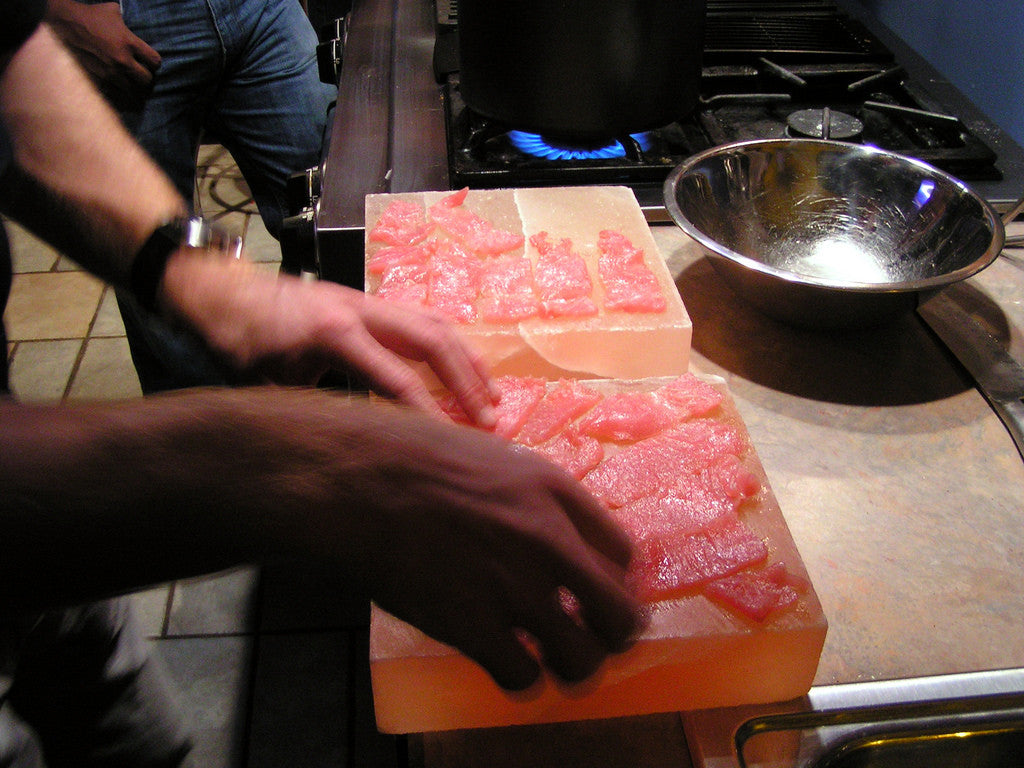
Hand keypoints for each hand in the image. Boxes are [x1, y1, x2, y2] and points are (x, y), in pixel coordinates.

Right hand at [46, 1, 160, 97]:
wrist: (63, 24)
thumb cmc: (89, 16)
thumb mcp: (112, 12)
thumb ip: (127, 23)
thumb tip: (131, 26)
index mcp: (129, 42)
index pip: (155, 61)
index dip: (154, 63)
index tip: (150, 63)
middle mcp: (122, 60)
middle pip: (146, 80)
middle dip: (146, 77)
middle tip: (141, 74)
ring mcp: (109, 72)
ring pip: (132, 90)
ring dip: (133, 87)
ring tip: (130, 84)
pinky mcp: (97, 79)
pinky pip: (115, 93)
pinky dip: (118, 92)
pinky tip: (117, 88)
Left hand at [161, 254, 498, 425]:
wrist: (222, 289)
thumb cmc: (239, 338)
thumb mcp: (269, 384)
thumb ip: (315, 412)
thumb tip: (356, 449)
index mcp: (336, 333)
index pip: (399, 379)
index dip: (431, 413)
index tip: (455, 443)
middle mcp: (361, 309)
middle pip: (433, 340)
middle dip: (468, 381)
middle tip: (493, 419)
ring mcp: (367, 300)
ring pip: (434, 323)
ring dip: (468, 360)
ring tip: (493, 395)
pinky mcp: (368, 301)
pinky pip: (421, 318)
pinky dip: (449, 345)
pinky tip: (464, 367)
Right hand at [277, 401, 643, 689]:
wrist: (357, 478)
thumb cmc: (414, 456)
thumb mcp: (494, 456)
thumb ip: (536, 496)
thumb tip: (560, 533)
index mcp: (556, 494)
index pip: (624, 553)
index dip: (614, 579)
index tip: (595, 588)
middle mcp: (549, 543)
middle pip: (621, 617)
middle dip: (612, 633)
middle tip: (589, 635)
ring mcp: (514, 589)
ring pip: (582, 661)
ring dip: (571, 665)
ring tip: (551, 659)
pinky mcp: (472, 627)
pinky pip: (523, 678)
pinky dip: (519, 677)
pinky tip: (505, 661)